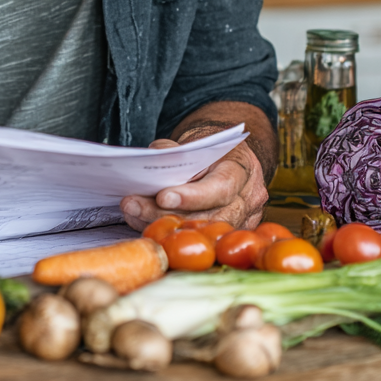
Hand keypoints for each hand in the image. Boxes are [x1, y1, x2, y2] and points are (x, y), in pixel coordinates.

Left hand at [119, 139, 267, 231]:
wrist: (230, 159)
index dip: (191, 196)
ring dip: (163, 226)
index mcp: (242, 169)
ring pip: (201, 232)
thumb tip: (152, 161)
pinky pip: (199, 240)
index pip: (220, 187)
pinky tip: (145, 224)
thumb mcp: (195, 140)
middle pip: (208, 216)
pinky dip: (170, 233)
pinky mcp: (229, 235)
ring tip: (133, 213)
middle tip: (133, 205)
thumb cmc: (211, 150)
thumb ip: (175, 150)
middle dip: (166, 214)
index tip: (161, 196)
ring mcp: (242, 221)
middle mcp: (247, 199)